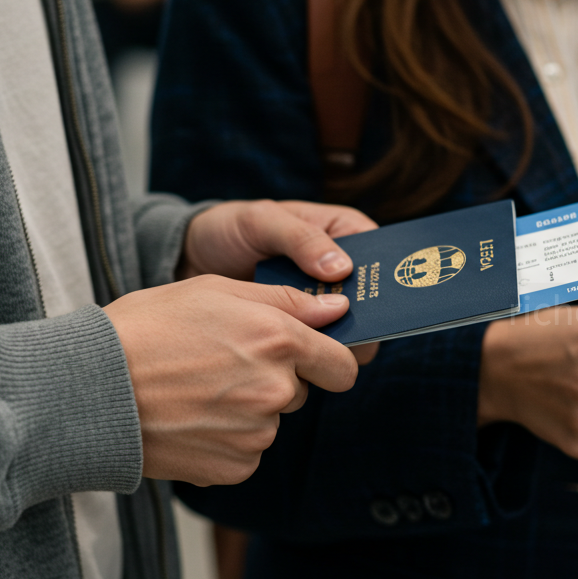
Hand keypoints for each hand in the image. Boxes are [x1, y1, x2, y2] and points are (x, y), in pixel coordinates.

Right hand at [104, 275, 358, 485]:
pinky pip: (246, 451)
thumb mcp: (213, 290)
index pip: (341, 365)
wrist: (90, 390)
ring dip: (246, 409)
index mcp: (278, 339)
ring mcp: (256, 433)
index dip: (326, 360)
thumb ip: (286, 300)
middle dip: (274, 378)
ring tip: (193, 390)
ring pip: (269, 420)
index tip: (309, 358)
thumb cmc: (146, 329)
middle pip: (299, 391)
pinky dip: (225, 440)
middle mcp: (275, 389)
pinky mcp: (234, 467)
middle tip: (220, 364)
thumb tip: (338, 310)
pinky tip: (188, 420)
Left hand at [181, 200, 379, 363]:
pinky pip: (319, 341)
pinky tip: (300, 356)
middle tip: (352, 334)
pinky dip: (313, 349)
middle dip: (365, 316)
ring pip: (348, 324)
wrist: (190, 260)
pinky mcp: (301, 326)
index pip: (381, 254)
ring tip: (318, 345)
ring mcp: (321, 301)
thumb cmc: (230, 228)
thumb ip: (301, 239)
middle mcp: (339, 269)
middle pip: (371, 298)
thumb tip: (342, 269)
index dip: (388, 277)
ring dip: (339, 337)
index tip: (387, 301)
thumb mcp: (262, 221)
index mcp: (342, 232)